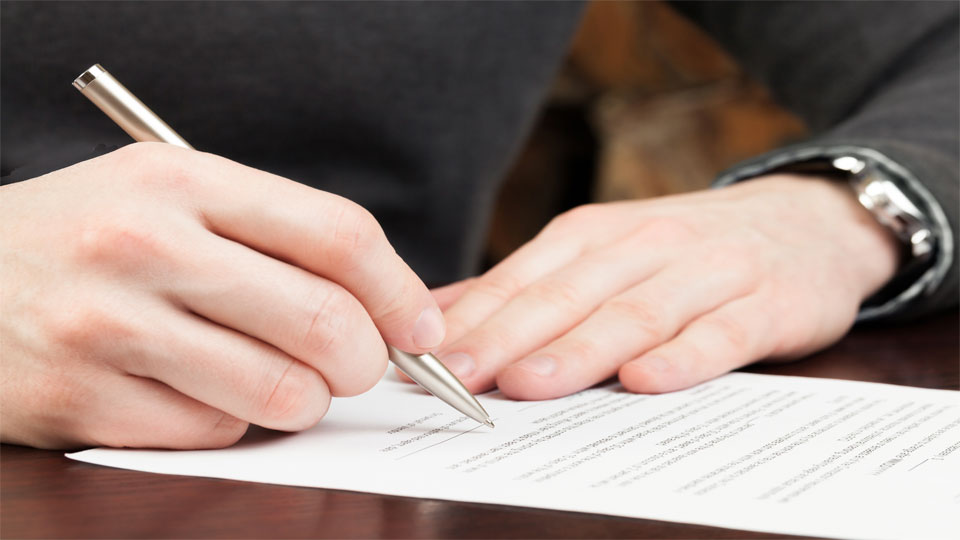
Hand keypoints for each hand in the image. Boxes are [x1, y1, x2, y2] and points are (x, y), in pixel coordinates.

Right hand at [0, 142, 443, 448]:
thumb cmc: (87, 238)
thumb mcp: (170, 196)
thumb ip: (273, 236)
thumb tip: (388, 308)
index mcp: (182, 179)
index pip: (337, 234)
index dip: (401, 290)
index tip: (422, 326)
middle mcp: (146, 245)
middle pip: (323, 319)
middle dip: (366, 362)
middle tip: (357, 368)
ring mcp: (110, 326)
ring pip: (279, 392)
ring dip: (303, 401)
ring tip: (281, 382)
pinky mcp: (83, 399)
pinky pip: (213, 432)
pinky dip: (230, 424)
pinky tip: (202, 394)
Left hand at [425, 175, 898, 399]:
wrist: (808, 219)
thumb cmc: (685, 249)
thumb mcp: (603, 250)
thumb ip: (527, 284)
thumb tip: (438, 313)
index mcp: (594, 235)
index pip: (521, 281)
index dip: (471, 322)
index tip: (420, 361)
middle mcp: (643, 246)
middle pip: (565, 297)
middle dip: (505, 338)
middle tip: (456, 378)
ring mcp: (705, 272)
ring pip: (633, 314)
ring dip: (578, 350)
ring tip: (530, 383)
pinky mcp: (764, 303)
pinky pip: (720, 333)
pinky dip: (682, 357)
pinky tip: (646, 380)